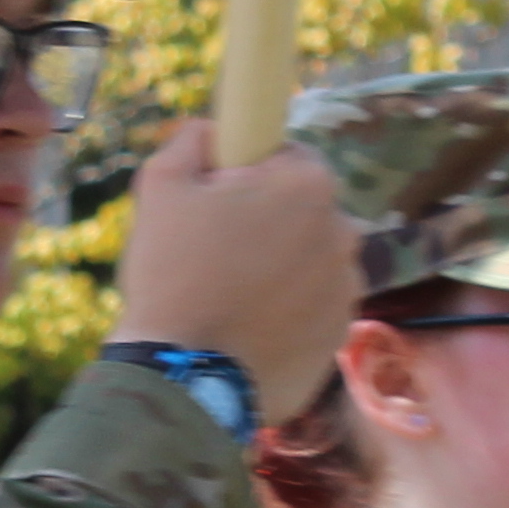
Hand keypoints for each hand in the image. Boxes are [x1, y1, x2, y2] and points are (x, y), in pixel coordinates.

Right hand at [109, 122, 358, 411]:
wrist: (185, 379)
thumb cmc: (172, 275)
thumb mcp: (161, 186)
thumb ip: (191, 140)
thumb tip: (211, 128)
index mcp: (309, 185)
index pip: (290, 156)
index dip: (252, 172)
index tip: (221, 199)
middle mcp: (344, 232)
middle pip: (305, 210)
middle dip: (270, 221)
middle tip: (217, 251)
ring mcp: (348, 289)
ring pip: (311, 260)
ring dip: (281, 268)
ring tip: (230, 297)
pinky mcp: (340, 336)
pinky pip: (313, 308)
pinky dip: (288, 312)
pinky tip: (247, 328)